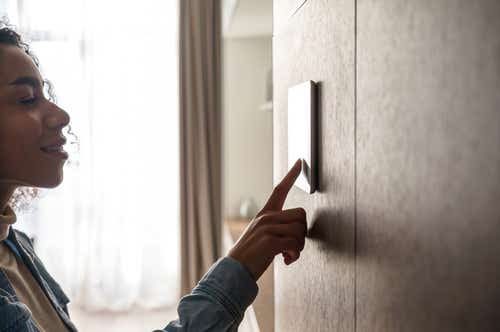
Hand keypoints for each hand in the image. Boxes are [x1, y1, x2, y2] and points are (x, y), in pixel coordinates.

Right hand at [228, 159, 306, 280]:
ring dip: (299, 247)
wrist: (234, 271)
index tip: (300, 161)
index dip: (291, 175)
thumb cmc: (250, 256)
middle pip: (301, 215)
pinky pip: (296, 244)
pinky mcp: (270, 241)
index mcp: (264, 214)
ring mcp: (267, 228)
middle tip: (292, 247)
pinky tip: (286, 260)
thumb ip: (276, 227)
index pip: (279, 189)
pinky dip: (294, 255)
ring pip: (300, 230)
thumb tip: (297, 230)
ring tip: (287, 255)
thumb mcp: (261, 235)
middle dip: (302, 233)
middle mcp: (266, 217)